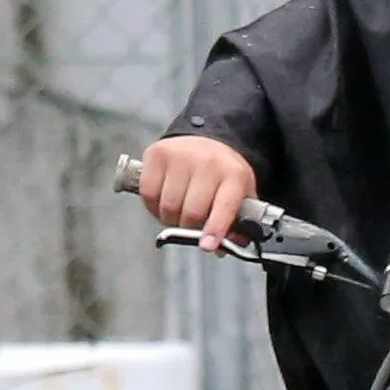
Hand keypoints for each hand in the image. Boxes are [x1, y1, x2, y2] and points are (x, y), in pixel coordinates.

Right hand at [138, 135, 258, 248]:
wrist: (208, 140)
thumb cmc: (223, 174)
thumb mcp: (241, 195)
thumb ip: (237, 225)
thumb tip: (220, 249)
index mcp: (234, 175)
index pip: (224, 207)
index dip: (214, 230)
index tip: (207, 245)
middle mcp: (208, 163)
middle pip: (192, 212)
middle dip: (189, 228)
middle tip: (190, 226)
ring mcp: (181, 156)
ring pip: (168, 206)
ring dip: (170, 219)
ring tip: (177, 213)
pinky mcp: (157, 154)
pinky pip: (148, 194)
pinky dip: (153, 206)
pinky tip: (162, 202)